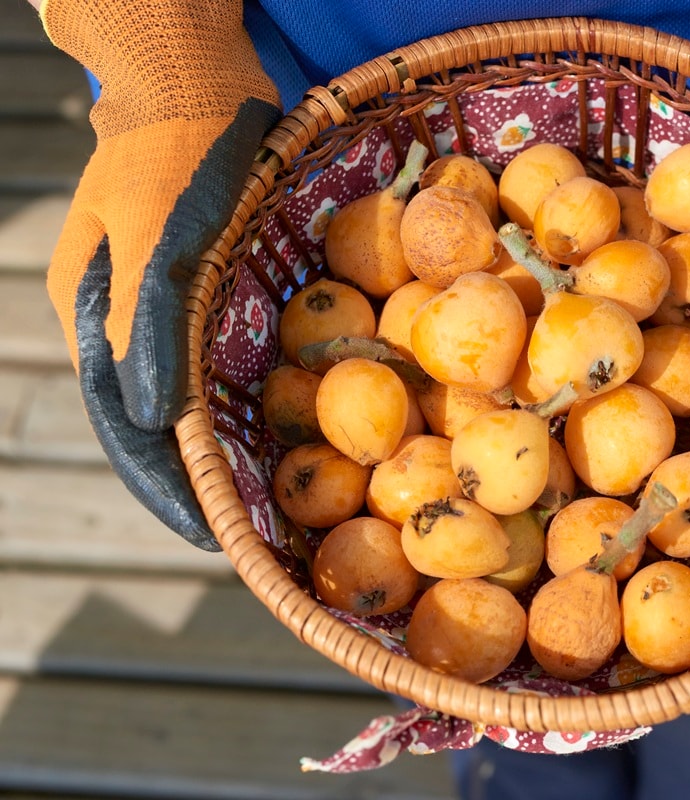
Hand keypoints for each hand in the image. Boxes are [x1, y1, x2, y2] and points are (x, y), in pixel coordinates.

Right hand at [42, 0, 279, 547]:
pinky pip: (225, 358)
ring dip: (223, 449)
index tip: (212, 536)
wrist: (195, 77)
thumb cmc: (178, 150)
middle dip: (198, 481)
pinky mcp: (205, 286)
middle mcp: (124, 322)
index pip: (126, 424)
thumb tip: (145, 419)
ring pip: (190, 396)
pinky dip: (248, 399)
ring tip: (271, 498)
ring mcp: (164, 305)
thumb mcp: (157, 235)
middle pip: (156, 423)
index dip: (168, 485)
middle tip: (252, 534)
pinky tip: (285, 425)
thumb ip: (146, 324)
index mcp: (96, 318)